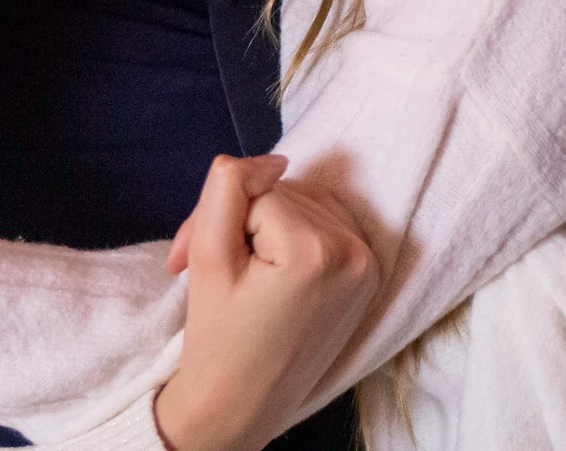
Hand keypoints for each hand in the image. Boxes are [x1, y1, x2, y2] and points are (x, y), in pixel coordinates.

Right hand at [153, 156, 376, 450]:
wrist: (241, 404)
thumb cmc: (217, 338)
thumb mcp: (206, 256)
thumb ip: (228, 189)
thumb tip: (273, 160)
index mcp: (317, 250)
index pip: (256, 190)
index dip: (219, 217)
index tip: (194, 260)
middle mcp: (355, 252)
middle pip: (282, 195)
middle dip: (244, 221)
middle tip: (215, 269)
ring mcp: (369, 265)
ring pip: (301, 204)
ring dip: (268, 226)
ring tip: (246, 273)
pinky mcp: (370, 275)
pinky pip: (326, 222)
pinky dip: (297, 234)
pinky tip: (278, 270)